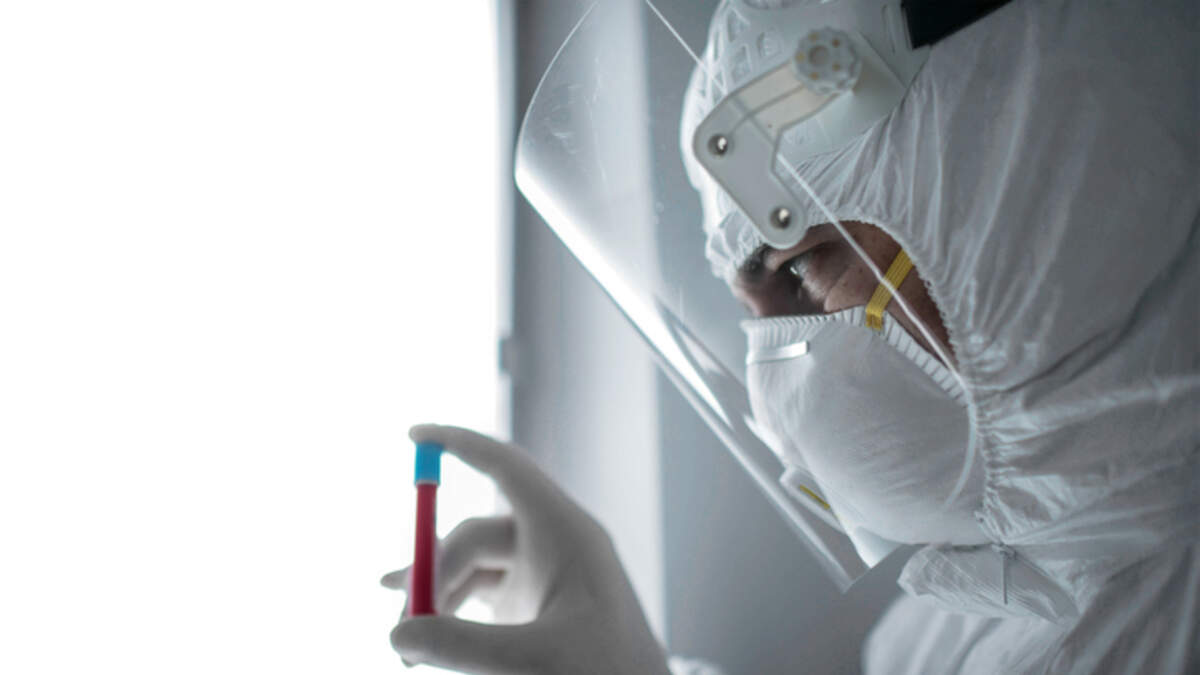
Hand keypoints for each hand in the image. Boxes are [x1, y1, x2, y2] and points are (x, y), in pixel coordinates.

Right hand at [382, 424, 669, 673]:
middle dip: (431, 572)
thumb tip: (399, 633)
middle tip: (402, 621)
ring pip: (472, 568)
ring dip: (436, 598)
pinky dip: (450, 614)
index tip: (415, 434)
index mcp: (566, 533)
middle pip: (474, 535)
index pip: (506, 468)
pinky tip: (421, 644)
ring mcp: (542, 575)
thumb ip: (461, 645)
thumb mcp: (530, 660)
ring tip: (404, 646)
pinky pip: (480, 594)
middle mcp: (553, 545)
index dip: (461, 445)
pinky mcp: (533, 606)